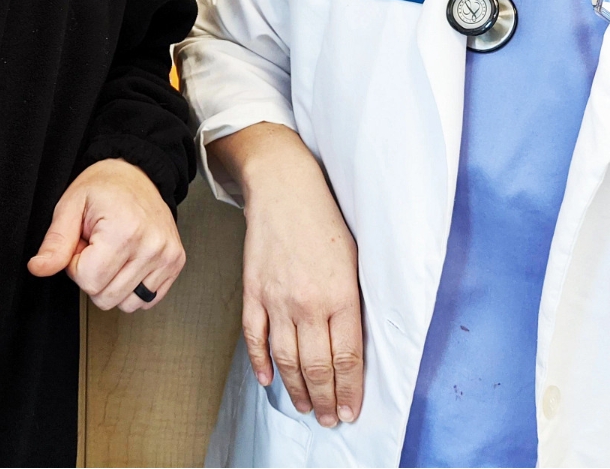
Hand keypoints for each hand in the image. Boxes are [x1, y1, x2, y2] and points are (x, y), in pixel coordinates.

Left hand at [27, 158, 184, 311]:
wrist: (137, 173)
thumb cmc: (104, 187)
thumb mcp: (71, 205)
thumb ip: (55, 242)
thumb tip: (39, 268)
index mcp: (125, 231)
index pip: (89, 281)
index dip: (76, 266)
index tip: (83, 243)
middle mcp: (152, 246)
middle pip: (107, 298)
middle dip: (94, 276)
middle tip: (97, 247)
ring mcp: (168, 256)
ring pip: (128, 304)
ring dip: (113, 283)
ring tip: (113, 253)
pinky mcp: (176, 263)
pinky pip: (148, 300)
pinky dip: (133, 288)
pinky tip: (128, 263)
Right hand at [209, 123, 362, 428]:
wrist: (284, 189)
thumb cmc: (325, 220)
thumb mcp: (356, 260)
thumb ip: (355, 303)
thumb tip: (356, 344)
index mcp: (340, 296)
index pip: (347, 358)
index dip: (349, 391)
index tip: (351, 412)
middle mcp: (308, 304)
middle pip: (317, 366)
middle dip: (325, 400)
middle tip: (328, 420)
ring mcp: (276, 299)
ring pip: (286, 359)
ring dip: (296, 389)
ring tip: (305, 408)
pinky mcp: (253, 292)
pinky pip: (255, 337)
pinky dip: (260, 362)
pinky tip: (268, 380)